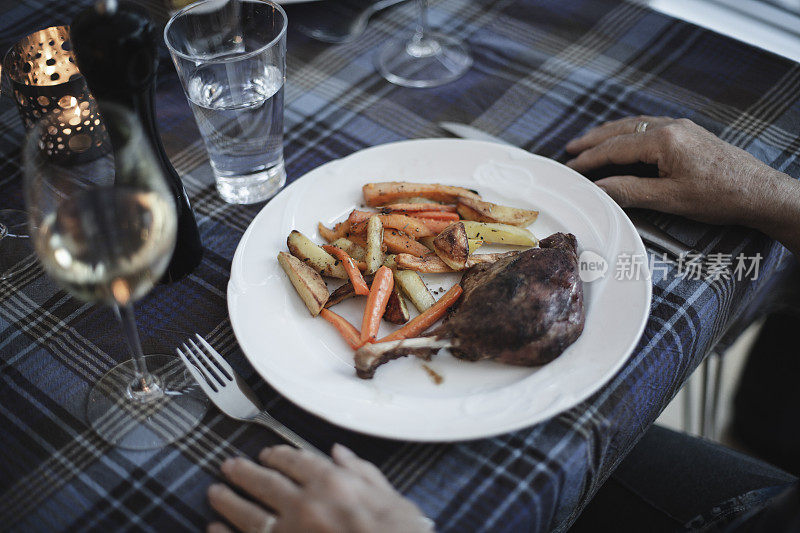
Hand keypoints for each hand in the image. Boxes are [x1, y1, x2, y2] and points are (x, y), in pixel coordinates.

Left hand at [207, 444, 431, 532]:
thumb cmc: (399, 531)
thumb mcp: (388, 495)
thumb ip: (359, 470)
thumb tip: (338, 453)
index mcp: (332, 483)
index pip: (294, 460)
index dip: (276, 454)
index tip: (267, 453)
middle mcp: (306, 505)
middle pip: (264, 482)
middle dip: (243, 472)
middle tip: (228, 466)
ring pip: (248, 513)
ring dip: (228, 501)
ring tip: (215, 492)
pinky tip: (215, 529)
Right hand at [564, 116, 793, 226]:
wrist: (760, 192)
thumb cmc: (719, 196)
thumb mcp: (669, 199)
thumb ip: (629, 191)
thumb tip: (598, 189)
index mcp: (664, 139)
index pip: (615, 147)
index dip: (589, 159)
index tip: (571, 168)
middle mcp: (672, 126)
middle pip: (621, 130)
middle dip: (593, 140)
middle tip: (571, 149)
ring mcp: (682, 128)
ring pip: (635, 125)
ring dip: (610, 134)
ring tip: (590, 143)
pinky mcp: (690, 135)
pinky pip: (650, 127)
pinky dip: (629, 133)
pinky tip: (624, 142)